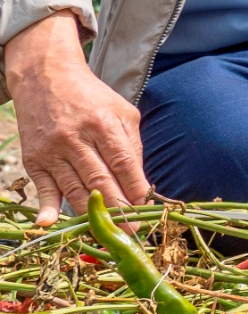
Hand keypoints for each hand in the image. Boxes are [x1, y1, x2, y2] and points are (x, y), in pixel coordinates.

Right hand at [3, 13, 149, 221]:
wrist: (46, 79)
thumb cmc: (92, 98)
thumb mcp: (122, 111)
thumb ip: (132, 145)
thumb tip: (140, 181)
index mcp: (103, 124)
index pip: (123, 163)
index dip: (135, 189)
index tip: (146, 209)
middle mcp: (76, 138)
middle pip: (100, 180)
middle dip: (118, 209)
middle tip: (132, 232)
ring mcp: (53, 150)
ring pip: (74, 189)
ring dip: (92, 215)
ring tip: (108, 234)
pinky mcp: (34, 159)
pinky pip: (44, 188)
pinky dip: (48, 207)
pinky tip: (51, 223)